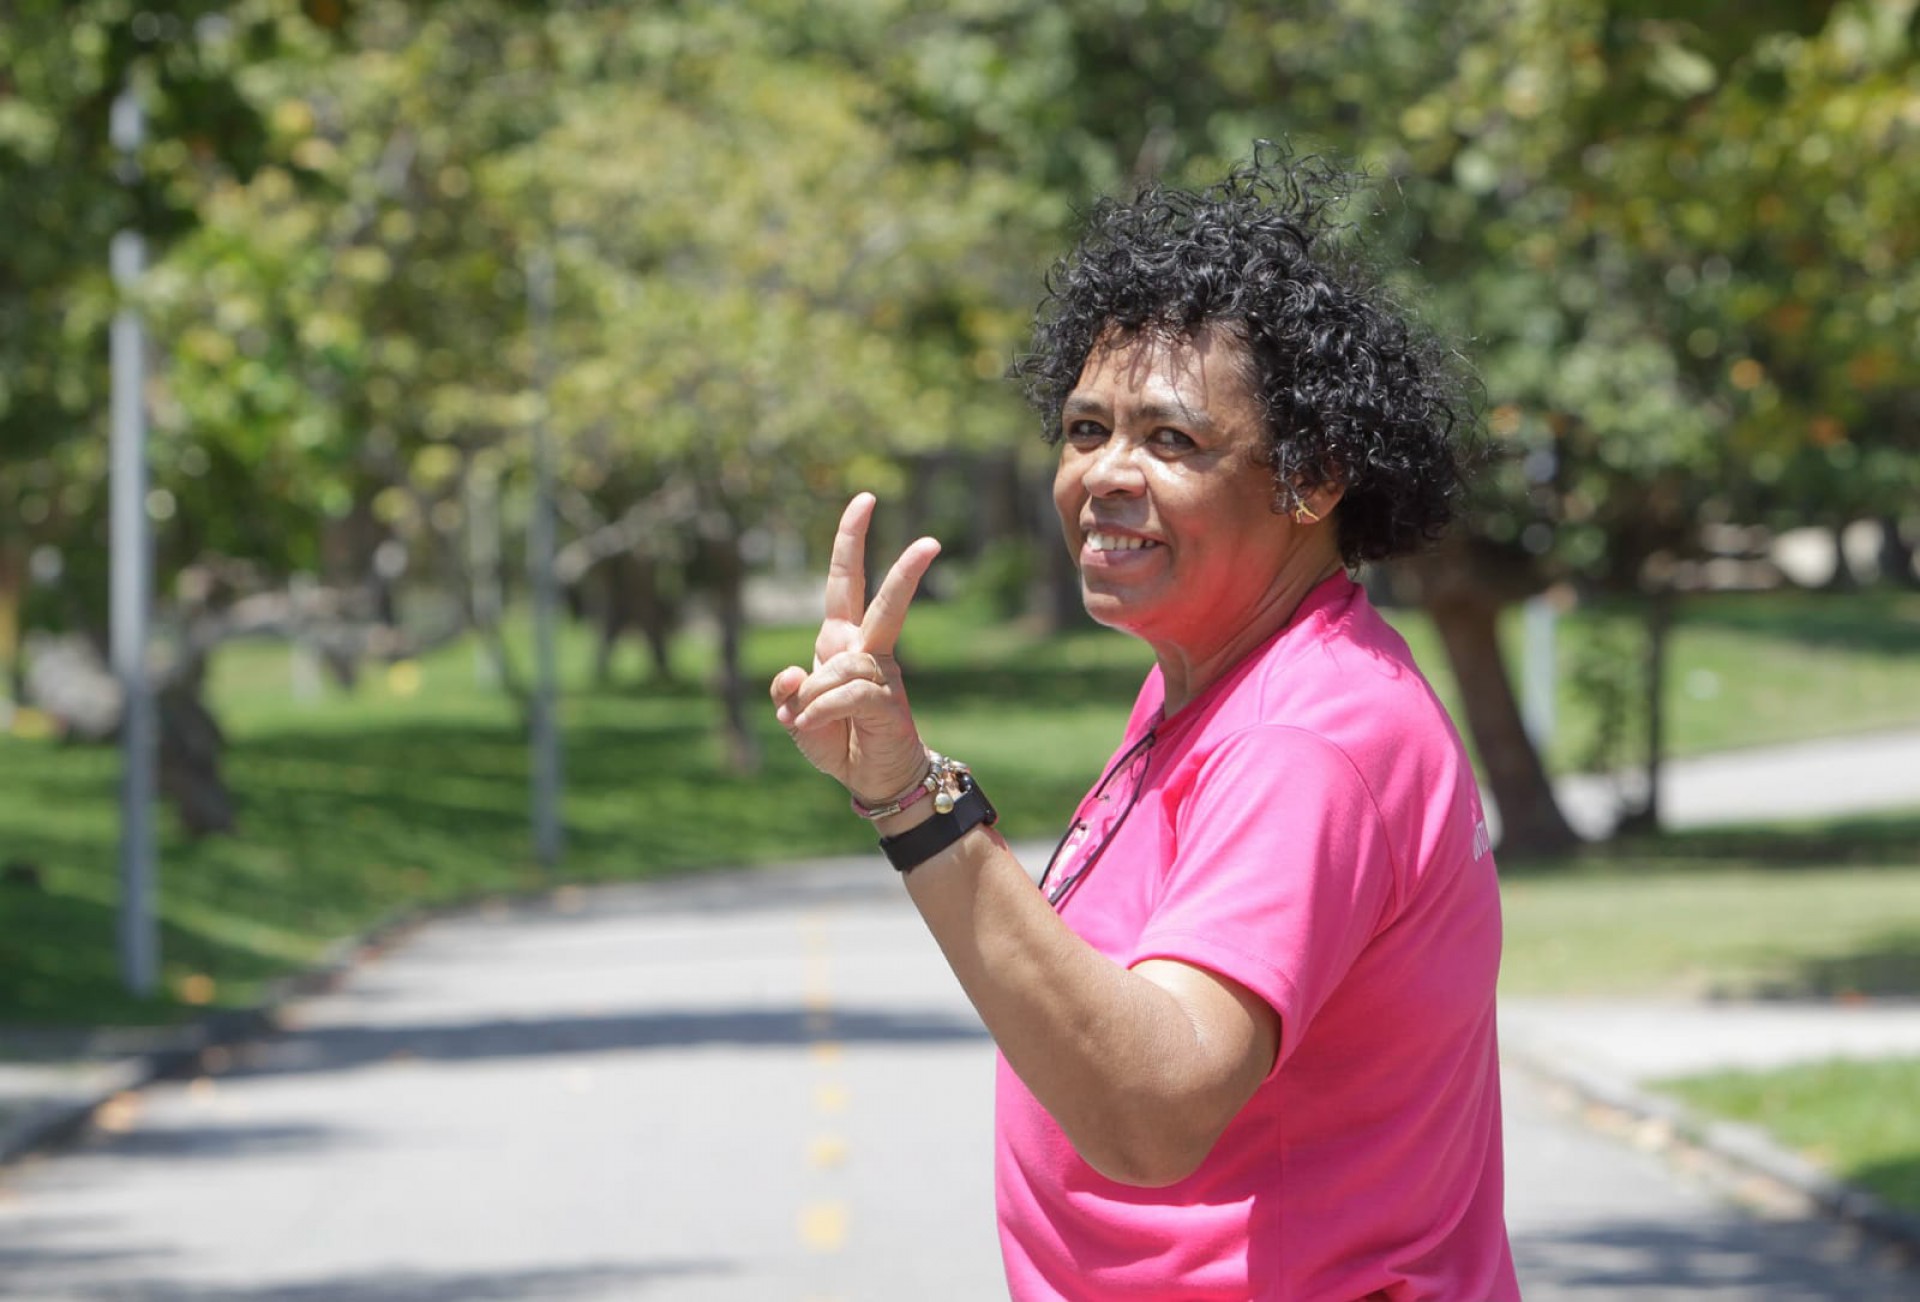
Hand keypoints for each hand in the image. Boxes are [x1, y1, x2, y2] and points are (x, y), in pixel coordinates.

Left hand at [770, 493, 940, 803]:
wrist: (873, 779)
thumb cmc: (836, 740)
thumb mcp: (794, 715)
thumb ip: (787, 692)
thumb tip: (796, 672)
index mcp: (840, 641)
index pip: (844, 582)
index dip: (850, 541)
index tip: (865, 501)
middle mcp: (865, 650)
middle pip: (882, 602)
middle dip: (905, 571)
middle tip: (931, 542)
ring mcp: (881, 676)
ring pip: (841, 667)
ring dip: (814, 699)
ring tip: (812, 725)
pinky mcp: (887, 703)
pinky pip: (846, 694)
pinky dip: (821, 712)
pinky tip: (814, 728)